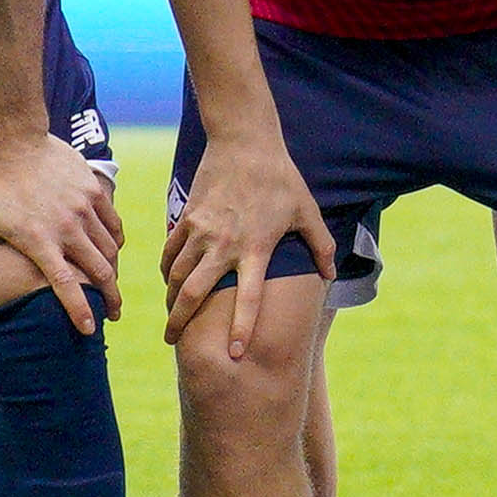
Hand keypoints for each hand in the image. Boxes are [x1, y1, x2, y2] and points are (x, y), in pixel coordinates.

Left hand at [0, 131, 126, 334]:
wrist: (14, 141)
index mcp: (39, 241)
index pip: (67, 285)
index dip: (80, 311)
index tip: (90, 330)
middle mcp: (68, 227)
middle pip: (100, 272)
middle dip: (110, 298)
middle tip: (112, 314)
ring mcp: (85, 208)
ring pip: (111, 250)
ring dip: (113, 272)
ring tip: (110, 285)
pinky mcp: (94, 191)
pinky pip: (114, 225)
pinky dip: (116, 243)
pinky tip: (111, 251)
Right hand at [159, 124, 331, 334]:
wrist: (245, 142)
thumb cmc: (281, 179)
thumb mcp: (307, 212)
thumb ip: (320, 246)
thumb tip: (331, 274)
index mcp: (256, 249)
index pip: (247, 299)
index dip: (241, 328)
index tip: (233, 354)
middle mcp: (224, 245)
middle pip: (194, 294)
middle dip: (180, 322)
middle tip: (171, 342)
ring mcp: (201, 232)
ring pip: (176, 275)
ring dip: (171, 299)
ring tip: (170, 315)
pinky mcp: (187, 217)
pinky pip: (169, 251)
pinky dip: (166, 269)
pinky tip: (168, 280)